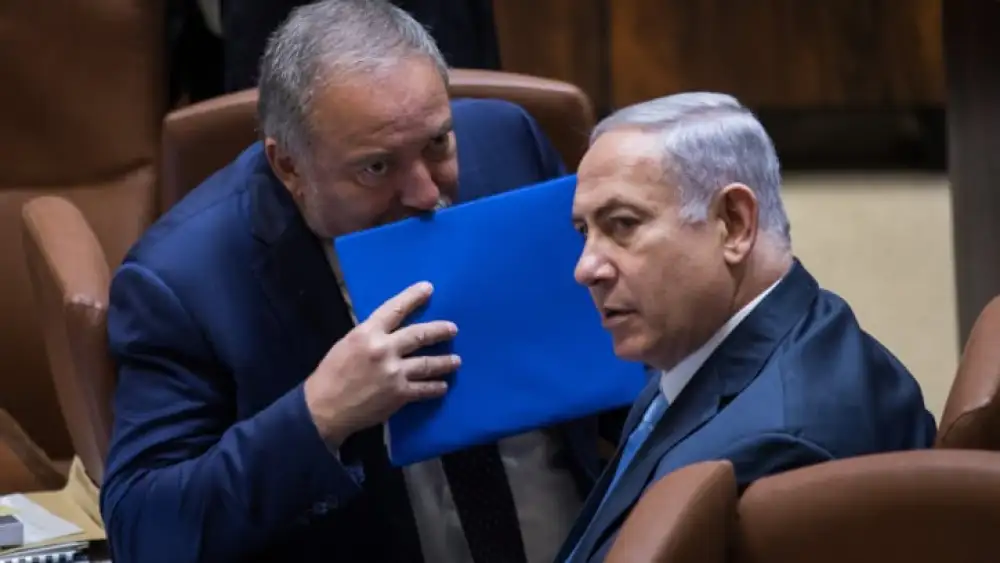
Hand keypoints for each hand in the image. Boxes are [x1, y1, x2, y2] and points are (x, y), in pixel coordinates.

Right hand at [304, 281, 459, 445]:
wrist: (324, 408)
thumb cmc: (331, 374)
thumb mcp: (347, 344)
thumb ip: (370, 336)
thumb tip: (389, 331)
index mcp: (367, 333)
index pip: (395, 309)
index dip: (413, 297)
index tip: (428, 289)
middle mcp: (384, 349)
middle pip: (419, 335)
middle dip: (439, 331)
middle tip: (453, 329)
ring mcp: (394, 373)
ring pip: (427, 363)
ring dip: (445, 362)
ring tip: (456, 360)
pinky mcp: (399, 394)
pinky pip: (424, 389)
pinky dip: (436, 387)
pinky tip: (443, 386)